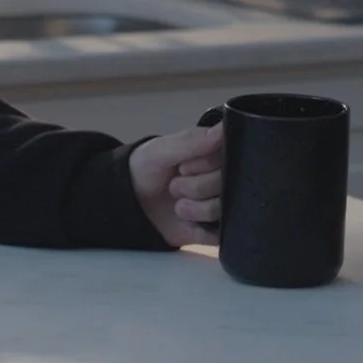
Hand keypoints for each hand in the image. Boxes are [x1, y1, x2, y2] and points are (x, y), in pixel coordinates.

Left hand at [128, 124, 223, 248]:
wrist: (132, 203)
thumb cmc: (146, 169)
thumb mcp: (161, 150)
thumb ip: (191, 141)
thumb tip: (221, 130)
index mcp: (215, 152)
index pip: (229, 155)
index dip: (204, 163)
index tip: (184, 165)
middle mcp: (223, 177)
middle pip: (227, 183)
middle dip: (195, 186)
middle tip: (177, 182)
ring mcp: (221, 203)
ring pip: (222, 208)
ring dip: (194, 208)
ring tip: (178, 203)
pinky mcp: (216, 229)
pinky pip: (219, 233)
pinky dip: (200, 229)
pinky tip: (186, 222)